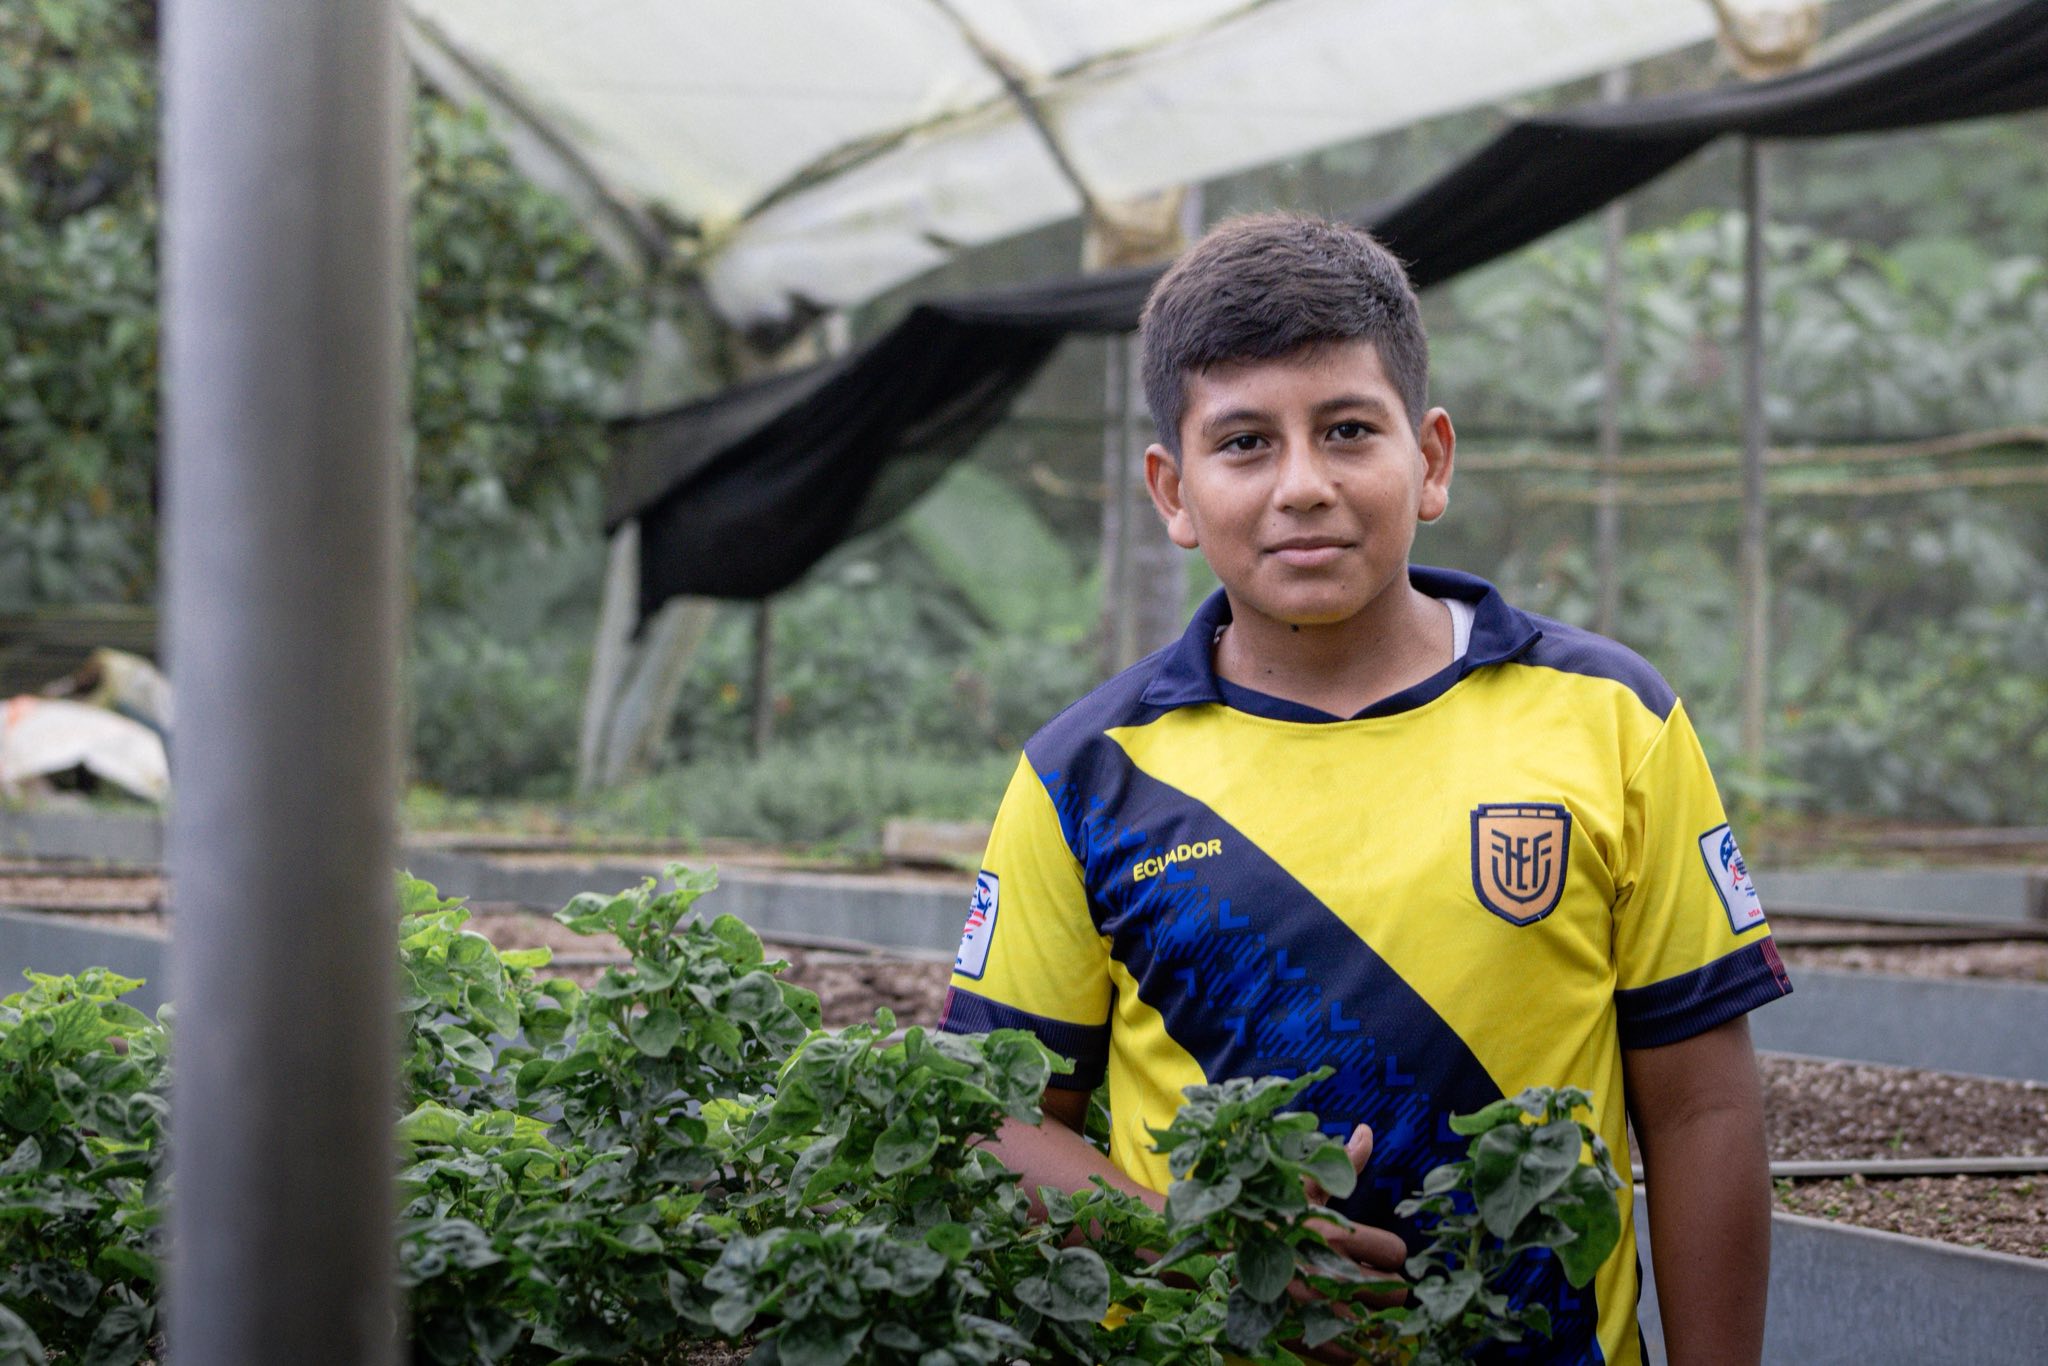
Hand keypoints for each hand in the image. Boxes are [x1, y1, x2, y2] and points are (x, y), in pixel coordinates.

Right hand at [1284, 1125, 1409, 1363]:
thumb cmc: (1261, 1208)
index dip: (1389, 1253)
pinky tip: (1336, 1329)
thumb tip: (1367, 1130)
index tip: (1375, 1253)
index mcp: (1335, 1233)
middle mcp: (1329, 1271)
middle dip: (1388, 1287)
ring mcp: (1315, 1307)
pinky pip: (1343, 1354)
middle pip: (1395, 1292)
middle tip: (1372, 1282)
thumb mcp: (1300, 1182)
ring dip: (1372, 1318)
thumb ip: (1341, 1161)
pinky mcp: (1298, 1333)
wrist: (1208, 1245)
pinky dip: (1346, 1347)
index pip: (1395, 1252)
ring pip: (1374, 1325)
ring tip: (1358, 1309)